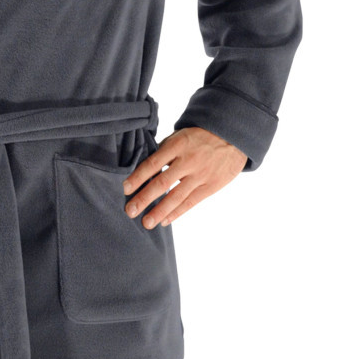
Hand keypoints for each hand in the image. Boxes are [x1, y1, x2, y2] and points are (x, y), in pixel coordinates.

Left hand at [122, 126, 247, 227]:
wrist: (232, 136)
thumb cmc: (200, 136)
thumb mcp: (180, 136)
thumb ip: (164, 151)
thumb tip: (145, 169)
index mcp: (177, 146)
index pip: (152, 164)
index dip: (138, 177)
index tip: (125, 188)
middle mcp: (188, 161)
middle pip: (162, 183)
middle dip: (144, 198)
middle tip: (130, 211)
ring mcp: (200, 175)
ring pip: (176, 197)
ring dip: (159, 211)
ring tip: (146, 222)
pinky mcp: (211, 186)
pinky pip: (191, 202)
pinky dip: (177, 212)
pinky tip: (165, 220)